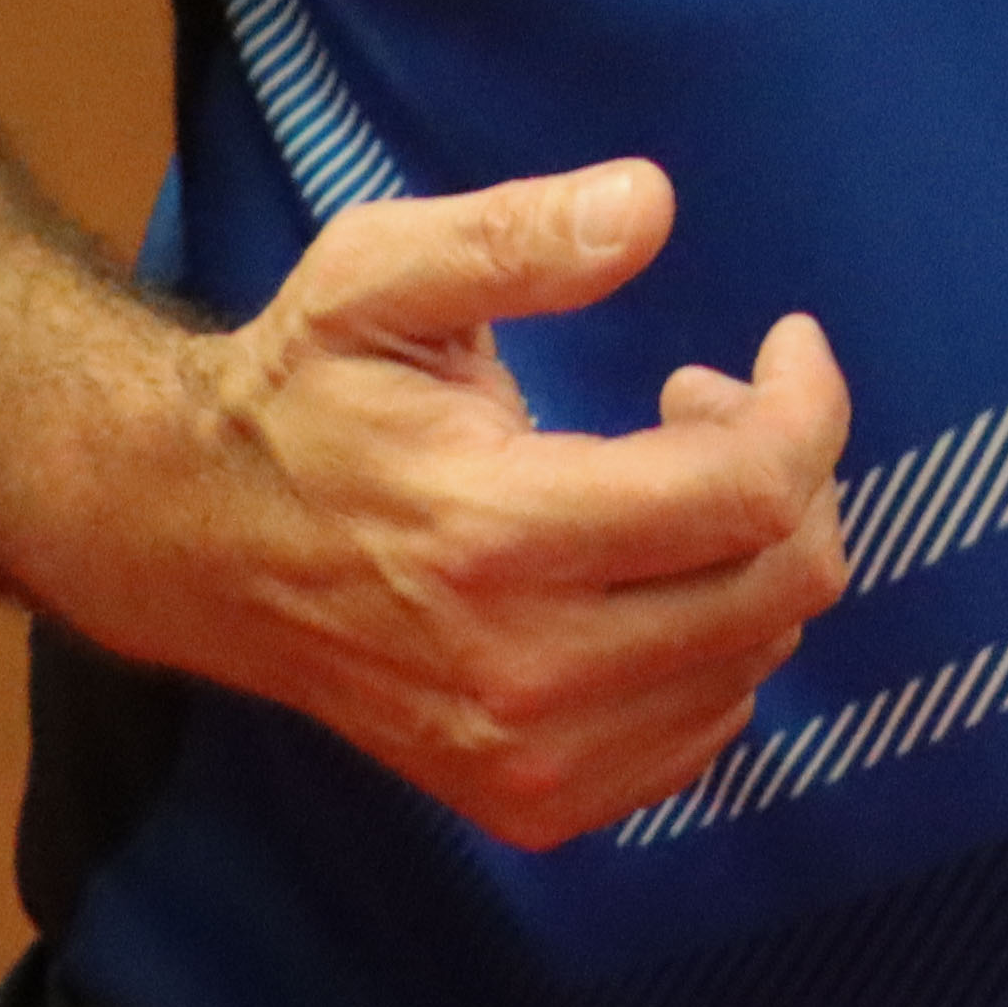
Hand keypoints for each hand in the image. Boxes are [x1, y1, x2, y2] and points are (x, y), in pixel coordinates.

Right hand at [123, 157, 853, 849]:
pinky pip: (706, 733)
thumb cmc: (302, 395)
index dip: (809, 404)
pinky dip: (715, 644)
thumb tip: (648, 202)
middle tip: (706, 403)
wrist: (198, 545)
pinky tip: (647, 576)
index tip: (787, 340)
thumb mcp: (377, 275)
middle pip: (779, 587)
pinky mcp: (530, 803)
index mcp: (488, 533)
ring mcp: (524, 755)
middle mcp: (517, 670)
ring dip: (750, 555)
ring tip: (663, 479)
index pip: (748, 494)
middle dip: (790, 470)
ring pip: (757, 659)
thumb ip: (513, 238)